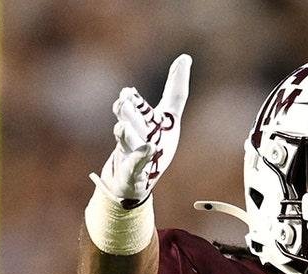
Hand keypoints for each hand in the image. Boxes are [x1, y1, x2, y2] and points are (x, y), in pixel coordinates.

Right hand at [99, 54, 191, 204]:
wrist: (130, 181)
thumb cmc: (152, 145)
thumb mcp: (169, 118)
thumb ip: (175, 90)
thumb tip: (184, 57)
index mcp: (147, 120)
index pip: (152, 103)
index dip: (153, 92)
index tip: (152, 78)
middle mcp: (138, 133)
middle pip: (133, 120)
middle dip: (128, 110)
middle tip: (124, 100)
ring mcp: (132, 153)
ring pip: (128, 141)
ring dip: (126, 134)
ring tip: (123, 128)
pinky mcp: (133, 172)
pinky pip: (135, 165)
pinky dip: (139, 158)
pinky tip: (147, 151)